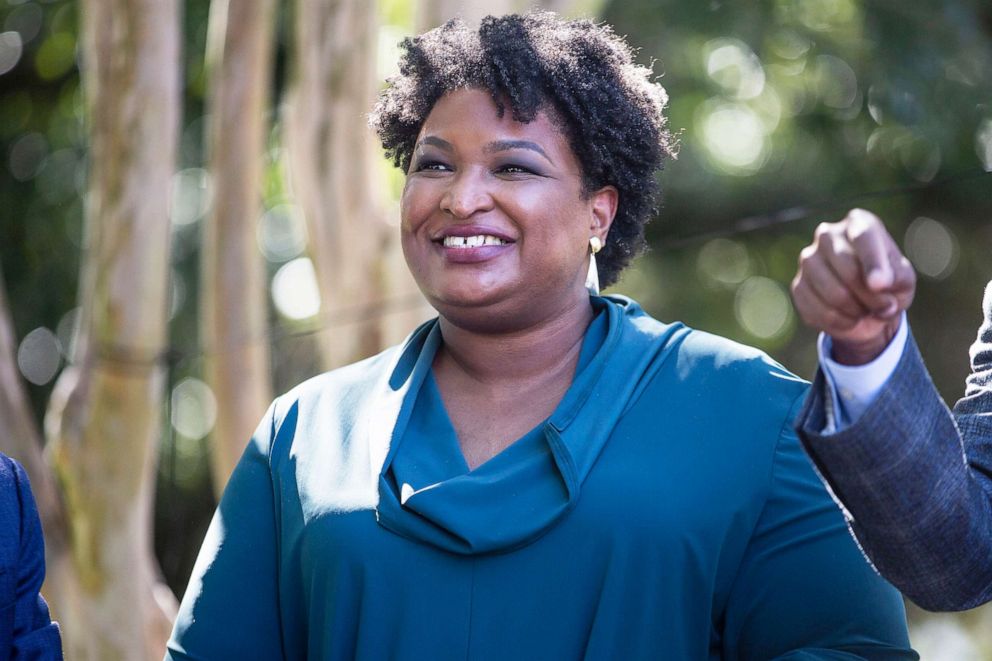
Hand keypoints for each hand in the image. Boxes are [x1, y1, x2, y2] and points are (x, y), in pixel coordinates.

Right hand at [791, 209, 915, 364]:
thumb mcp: (903, 279)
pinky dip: (841, 322)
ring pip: (834, 294)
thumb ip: (897, 278)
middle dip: (870, 297)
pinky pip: (819, 312)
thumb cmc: (888, 285)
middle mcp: (827, 234)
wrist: (865, 306)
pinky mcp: (797, 286)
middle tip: (885, 307)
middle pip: (848, 269)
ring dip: (857, 311)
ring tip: (866, 310)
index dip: (872, 262)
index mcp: (858, 222)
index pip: (863, 237)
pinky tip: (849, 318)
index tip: (880, 285)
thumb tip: (877, 284)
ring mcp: (808, 259)